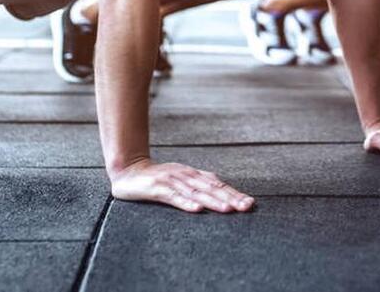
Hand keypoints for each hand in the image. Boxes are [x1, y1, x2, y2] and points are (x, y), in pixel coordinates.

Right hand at [110, 159, 253, 212]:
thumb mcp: (182, 178)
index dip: (234, 194)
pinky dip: (186, 203)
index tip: (250, 203)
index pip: (218, 185)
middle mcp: (186, 176)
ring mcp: (172, 181)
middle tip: (246, 207)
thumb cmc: (159, 178)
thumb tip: (222, 187)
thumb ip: (200, 183)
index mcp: (194, 175)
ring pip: (196, 192)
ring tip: (228, 209)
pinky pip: (174, 197)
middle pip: (212, 188)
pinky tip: (197, 209)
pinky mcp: (157, 188)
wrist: (129, 171)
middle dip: (230, 198)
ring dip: (213, 201)